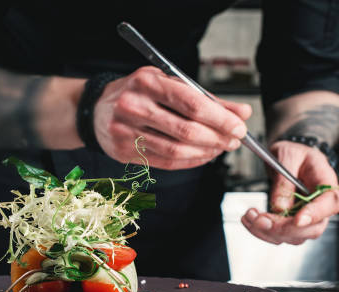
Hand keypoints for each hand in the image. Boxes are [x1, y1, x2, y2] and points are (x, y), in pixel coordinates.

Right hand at [93, 66, 251, 169]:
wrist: (96, 110)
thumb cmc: (139, 94)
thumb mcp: (168, 84)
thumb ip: (205, 98)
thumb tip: (241, 113)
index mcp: (146, 82)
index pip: (190, 103)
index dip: (219, 118)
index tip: (239, 127)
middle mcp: (133, 106)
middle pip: (184, 130)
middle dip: (216, 138)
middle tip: (233, 141)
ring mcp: (125, 131)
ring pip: (175, 150)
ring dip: (204, 153)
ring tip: (219, 148)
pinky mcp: (123, 153)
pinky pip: (164, 162)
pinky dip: (189, 161)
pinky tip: (201, 156)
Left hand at [241, 141, 338, 244]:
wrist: (290, 157)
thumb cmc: (295, 153)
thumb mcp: (289, 157)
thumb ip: (285, 182)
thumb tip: (280, 208)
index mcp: (327, 186)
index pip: (328, 205)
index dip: (313, 215)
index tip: (297, 220)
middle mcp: (320, 208)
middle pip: (311, 229)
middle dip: (283, 228)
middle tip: (260, 218)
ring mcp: (305, 219)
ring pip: (291, 237)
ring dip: (267, 232)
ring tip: (249, 215)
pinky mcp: (290, 224)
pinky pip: (278, 235)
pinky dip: (260, 231)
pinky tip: (248, 219)